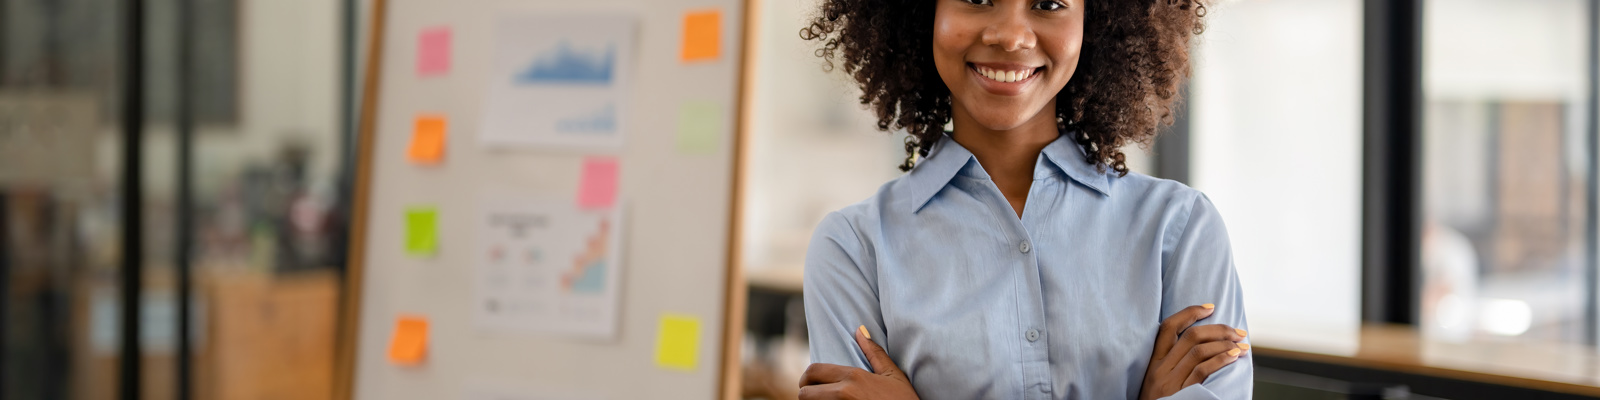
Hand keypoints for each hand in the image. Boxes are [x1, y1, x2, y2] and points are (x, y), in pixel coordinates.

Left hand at [798, 325, 919, 399]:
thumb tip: (860, 330)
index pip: (813, 371)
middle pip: (804, 394)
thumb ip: (874, 353)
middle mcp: (843, 395)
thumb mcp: (893, 376)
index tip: (812, 384)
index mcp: (853, 378)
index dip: (807, 378)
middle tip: (817, 396)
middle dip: (808, 394)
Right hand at [1138, 304, 1248, 399]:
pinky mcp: (1181, 394)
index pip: (1168, 327)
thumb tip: (1201, 344)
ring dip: (1224, 344)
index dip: (1189, 312)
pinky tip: (1234, 356)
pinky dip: (1221, 359)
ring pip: (1198, 351)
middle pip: (1189, 336)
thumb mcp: (1157, 380)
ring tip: (1242, 344)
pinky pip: (1202, 370)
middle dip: (1217, 329)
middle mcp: (1159, 369)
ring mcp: (1169, 382)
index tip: (1209, 307)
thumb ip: (1172, 363)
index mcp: (1153, 362)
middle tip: (1237, 331)